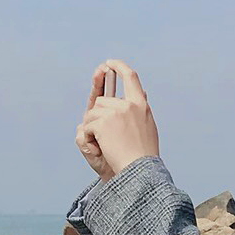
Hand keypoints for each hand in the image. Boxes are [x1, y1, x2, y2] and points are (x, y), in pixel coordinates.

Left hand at [76, 60, 160, 178]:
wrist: (139, 171)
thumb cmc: (143, 155)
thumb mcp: (147, 126)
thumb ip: (140, 108)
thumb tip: (143, 90)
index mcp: (141, 105)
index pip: (131, 77)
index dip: (119, 67)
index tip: (109, 63)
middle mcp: (128, 105)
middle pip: (101, 100)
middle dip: (97, 117)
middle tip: (105, 137)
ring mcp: (115, 112)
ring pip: (91, 113)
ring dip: (93, 129)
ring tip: (106, 145)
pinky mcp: (103, 121)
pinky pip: (87, 126)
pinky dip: (89, 139)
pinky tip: (101, 148)